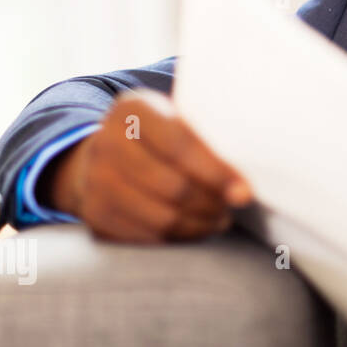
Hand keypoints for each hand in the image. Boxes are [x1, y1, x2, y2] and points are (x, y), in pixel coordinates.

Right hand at [43, 89, 251, 242]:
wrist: (104, 152)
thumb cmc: (160, 134)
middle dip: (211, 202)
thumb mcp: (176, 117)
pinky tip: (194, 226)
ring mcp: (94, 181)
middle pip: (173, 187)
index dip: (217, 173)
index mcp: (133, 109)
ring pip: (161, 217)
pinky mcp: (94, 214)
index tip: (245, 192)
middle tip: (233, 206)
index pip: (181, 146)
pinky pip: (145, 236)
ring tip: (219, 218)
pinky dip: (177, 236)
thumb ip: (207, 133)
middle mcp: (106, 142)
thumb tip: (252, 168)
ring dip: (199, 224)